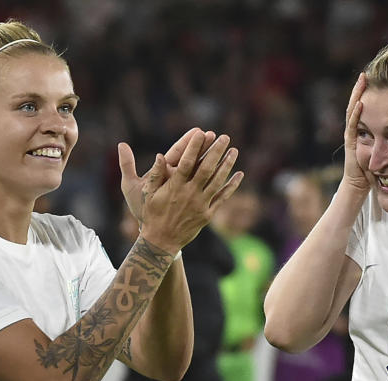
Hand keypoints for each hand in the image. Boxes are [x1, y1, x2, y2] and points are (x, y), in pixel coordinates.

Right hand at [135, 130, 243, 253]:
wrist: (161, 241)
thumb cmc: (151, 214)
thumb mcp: (147, 194)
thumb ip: (155, 174)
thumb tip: (160, 155)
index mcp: (174, 187)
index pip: (186, 162)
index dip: (194, 146)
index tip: (200, 132)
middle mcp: (189, 194)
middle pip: (206, 169)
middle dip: (216, 151)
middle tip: (225, 137)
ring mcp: (200, 205)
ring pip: (217, 182)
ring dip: (227, 165)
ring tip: (234, 150)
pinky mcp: (207, 214)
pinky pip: (222, 197)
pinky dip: (232, 186)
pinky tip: (240, 174)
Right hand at [342, 73, 369, 194]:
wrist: (360, 185)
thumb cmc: (373, 170)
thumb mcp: (385, 151)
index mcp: (364, 130)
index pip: (367, 108)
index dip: (370, 94)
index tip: (377, 80)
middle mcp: (356, 130)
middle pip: (357, 105)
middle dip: (360, 89)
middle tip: (365, 74)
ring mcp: (352, 135)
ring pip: (352, 111)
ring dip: (356, 95)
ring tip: (360, 82)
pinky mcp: (350, 142)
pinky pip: (352, 125)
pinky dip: (356, 113)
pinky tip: (360, 103)